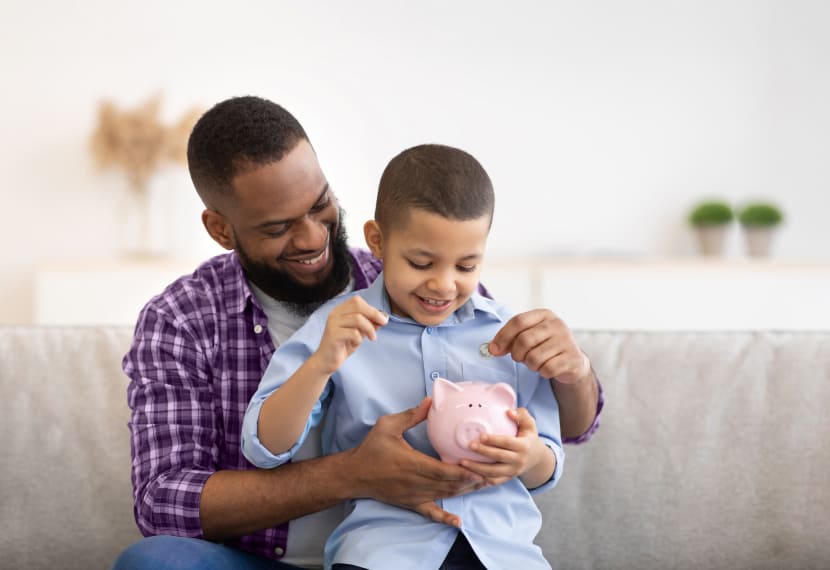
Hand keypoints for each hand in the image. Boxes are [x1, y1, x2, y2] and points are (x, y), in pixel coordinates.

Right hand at [312, 296, 387, 374]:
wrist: (326, 361)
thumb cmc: (343, 346)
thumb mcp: (359, 333)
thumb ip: (368, 324)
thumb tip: (383, 317)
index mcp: (340, 310)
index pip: (357, 301)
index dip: (372, 308)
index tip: (382, 319)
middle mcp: (335, 314)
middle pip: (357, 305)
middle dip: (374, 314)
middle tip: (383, 323)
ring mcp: (332, 324)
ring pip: (357, 318)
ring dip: (369, 328)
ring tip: (372, 338)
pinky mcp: (333, 335)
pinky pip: (353, 333)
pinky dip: (359, 338)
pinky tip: (356, 344)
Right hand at [348, 398, 481, 526]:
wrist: (355, 474)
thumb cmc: (371, 448)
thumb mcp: (388, 426)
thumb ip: (411, 415)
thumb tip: (430, 401)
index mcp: (411, 463)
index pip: (442, 470)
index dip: (462, 471)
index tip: (478, 467)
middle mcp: (414, 482)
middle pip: (448, 484)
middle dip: (470, 480)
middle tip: (489, 474)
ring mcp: (413, 495)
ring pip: (444, 496)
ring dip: (464, 492)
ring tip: (482, 486)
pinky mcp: (410, 503)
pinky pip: (430, 513)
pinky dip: (445, 518)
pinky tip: (458, 522)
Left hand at [460, 408, 550, 487]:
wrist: (537, 459)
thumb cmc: (529, 437)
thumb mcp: (529, 425)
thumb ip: (521, 415)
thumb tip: (509, 412)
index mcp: (524, 446)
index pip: (507, 443)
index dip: (494, 440)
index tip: (481, 436)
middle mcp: (519, 460)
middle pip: (499, 457)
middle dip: (483, 452)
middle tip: (469, 446)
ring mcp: (513, 471)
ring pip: (494, 472)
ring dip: (477, 468)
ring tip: (463, 462)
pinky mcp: (508, 479)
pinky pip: (494, 481)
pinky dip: (481, 479)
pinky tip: (469, 473)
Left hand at [488, 308, 591, 384]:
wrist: (572, 361)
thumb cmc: (544, 347)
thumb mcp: (529, 336)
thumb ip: (510, 338)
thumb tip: (492, 349)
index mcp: (544, 315)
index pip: (518, 321)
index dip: (503, 336)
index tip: (494, 350)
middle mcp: (557, 324)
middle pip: (524, 340)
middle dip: (517, 354)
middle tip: (520, 358)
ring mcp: (567, 341)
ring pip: (534, 358)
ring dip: (531, 365)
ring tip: (537, 363)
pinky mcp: (573, 358)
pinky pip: (547, 369)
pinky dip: (543, 372)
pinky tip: (547, 368)